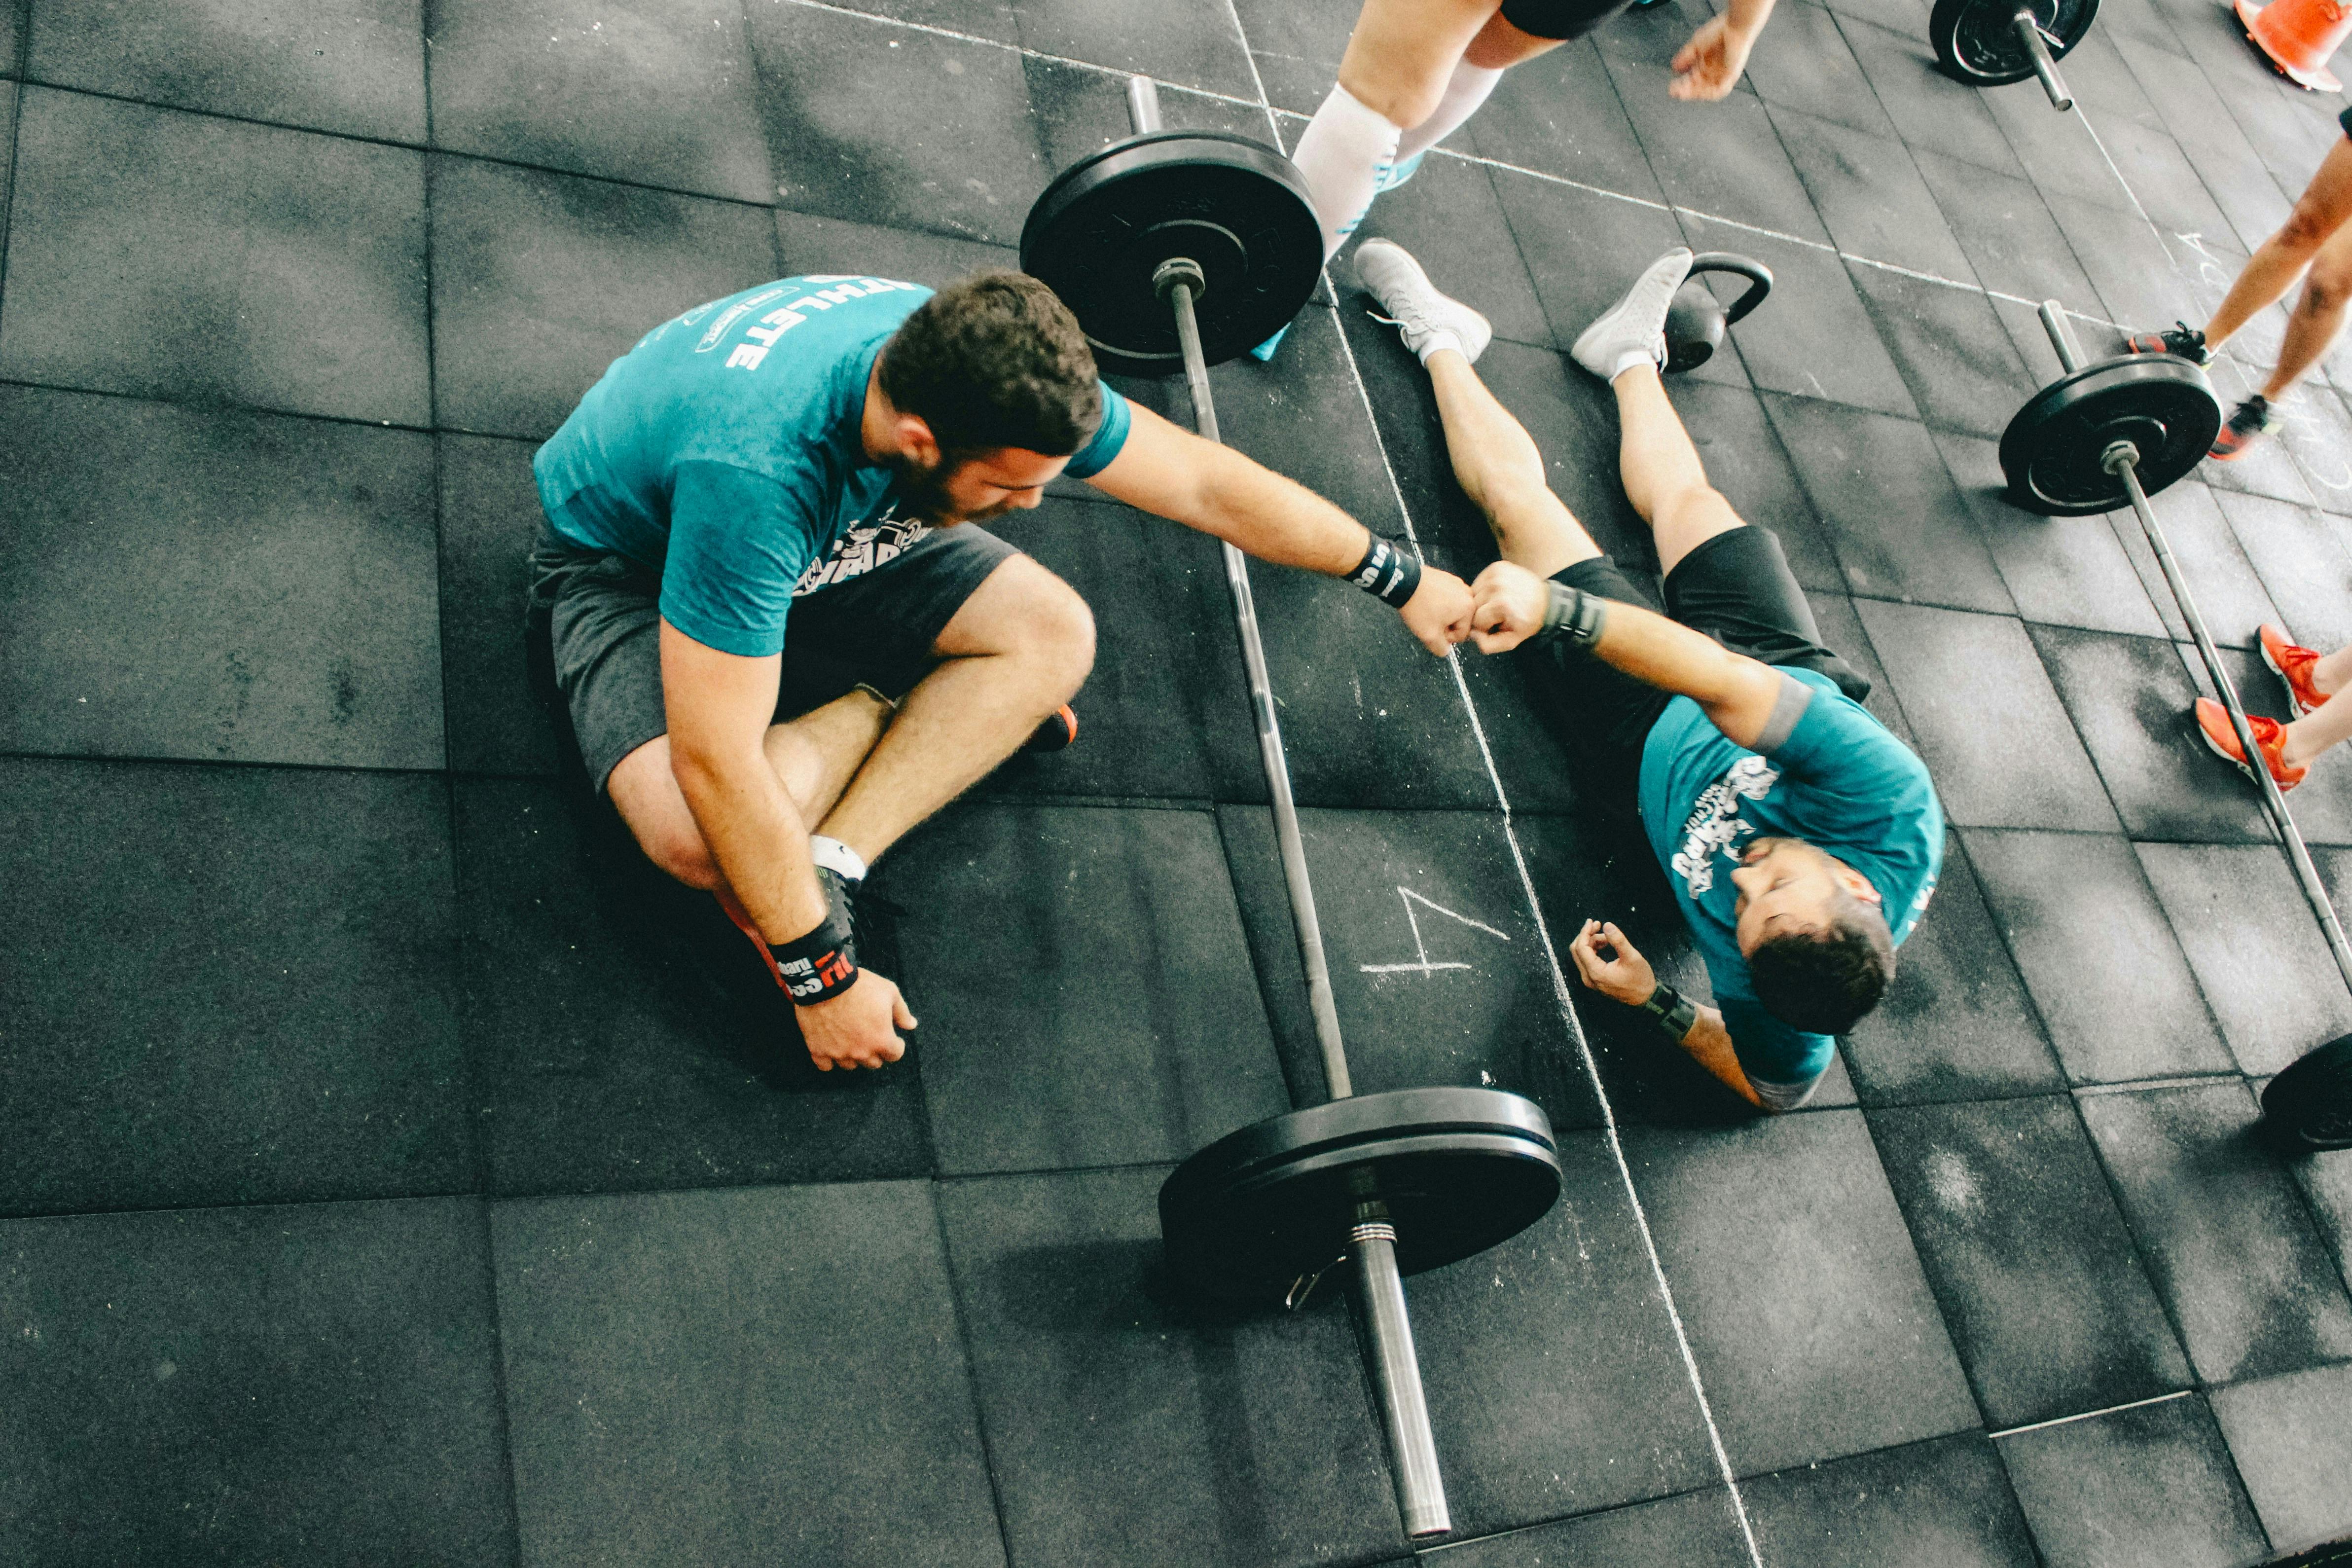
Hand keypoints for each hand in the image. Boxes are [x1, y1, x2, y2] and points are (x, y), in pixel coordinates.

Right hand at [795, 970, 916, 1070]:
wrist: (826, 982)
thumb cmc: (860, 986)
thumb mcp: (889, 992)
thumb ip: (902, 1012)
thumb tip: (911, 1025)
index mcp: (881, 1040)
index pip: (895, 1055)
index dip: (895, 1045)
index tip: (892, 1038)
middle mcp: (861, 1052)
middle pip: (873, 1062)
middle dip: (875, 1051)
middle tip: (870, 1036)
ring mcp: (838, 1054)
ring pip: (850, 1065)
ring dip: (853, 1055)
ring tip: (850, 1040)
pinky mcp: (818, 1051)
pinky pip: (826, 1066)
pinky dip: (830, 1059)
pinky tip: (832, 1047)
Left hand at [1398, 566, 1475, 654]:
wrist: (1404, 583)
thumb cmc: (1418, 605)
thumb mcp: (1429, 636)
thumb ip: (1441, 649)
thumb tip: (1445, 650)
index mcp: (1468, 608)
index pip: (1462, 635)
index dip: (1445, 637)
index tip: (1434, 630)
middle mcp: (1467, 594)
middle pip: (1459, 622)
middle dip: (1444, 625)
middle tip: (1429, 621)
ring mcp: (1457, 584)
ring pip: (1452, 610)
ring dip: (1440, 614)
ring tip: (1427, 610)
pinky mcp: (1448, 579)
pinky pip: (1446, 598)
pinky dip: (1437, 602)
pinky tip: (1426, 602)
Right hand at [1468, 560, 1549, 653]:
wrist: (1545, 601)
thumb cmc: (1529, 620)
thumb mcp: (1510, 641)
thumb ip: (1487, 644)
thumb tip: (1472, 634)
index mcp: (1501, 604)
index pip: (1476, 620)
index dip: (1485, 626)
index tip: (1497, 624)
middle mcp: (1498, 586)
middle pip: (1473, 606)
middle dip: (1483, 613)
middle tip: (1499, 614)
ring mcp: (1497, 574)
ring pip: (1474, 593)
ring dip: (1483, 601)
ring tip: (1499, 603)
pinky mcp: (1497, 567)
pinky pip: (1480, 582)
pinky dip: (1486, 589)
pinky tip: (1498, 594)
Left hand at [1568, 919, 1657, 1006]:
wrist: (1645, 997)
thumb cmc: (1640, 979)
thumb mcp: (1632, 957)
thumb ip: (1618, 940)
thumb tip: (1607, 925)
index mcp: (1596, 972)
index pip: (1581, 948)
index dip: (1585, 932)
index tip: (1592, 921)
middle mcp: (1588, 978)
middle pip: (1577, 951)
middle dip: (1586, 935)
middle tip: (1598, 925)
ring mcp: (1590, 980)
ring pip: (1581, 955)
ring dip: (1590, 942)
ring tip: (1606, 937)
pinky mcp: (1594, 980)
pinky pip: (1586, 961)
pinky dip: (1592, 950)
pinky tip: (1604, 944)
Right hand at [1669, 14, 1758, 99]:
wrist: (1735, 26)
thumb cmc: (1718, 32)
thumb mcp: (1696, 45)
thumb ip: (1686, 57)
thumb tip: (1674, 68)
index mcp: (1706, 64)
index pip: (1693, 80)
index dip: (1682, 85)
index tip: (1671, 88)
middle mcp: (1714, 71)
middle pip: (1699, 87)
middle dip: (1686, 91)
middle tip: (1674, 93)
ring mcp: (1723, 74)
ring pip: (1708, 90)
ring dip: (1695, 94)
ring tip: (1683, 93)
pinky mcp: (1731, 75)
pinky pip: (1720, 90)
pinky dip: (1709, 93)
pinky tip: (1699, 93)